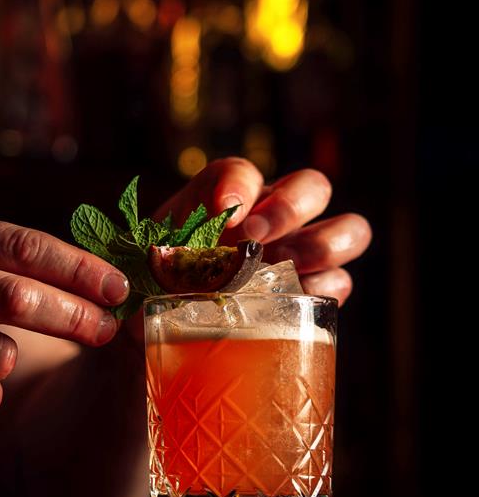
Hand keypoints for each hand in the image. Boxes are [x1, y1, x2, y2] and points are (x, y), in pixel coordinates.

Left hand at [155, 157, 370, 304]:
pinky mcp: (312, 293)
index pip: (240, 172)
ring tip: (283, 268)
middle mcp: (270, 216)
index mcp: (226, 198)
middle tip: (256, 238)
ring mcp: (299, 252)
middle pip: (313, 186)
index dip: (238, 185)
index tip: (225, 209)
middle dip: (291, 207)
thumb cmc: (154, 283)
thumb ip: (164, 250)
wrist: (157, 325)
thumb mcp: (148, 259)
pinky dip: (324, 290)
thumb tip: (187, 266)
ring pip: (348, 229)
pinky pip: (339, 283)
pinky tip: (290, 302)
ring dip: (321, 245)